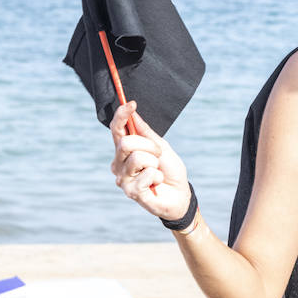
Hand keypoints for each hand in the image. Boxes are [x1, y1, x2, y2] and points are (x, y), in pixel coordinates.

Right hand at [109, 102, 190, 218]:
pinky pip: (147, 174)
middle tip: (159, 154)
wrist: (180, 194)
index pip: (117, 130)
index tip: (131, 103)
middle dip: (149, 145)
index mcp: (124, 151)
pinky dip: (158, 176)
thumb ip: (146, 133)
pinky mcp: (131, 192)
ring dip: (155, 162)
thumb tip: (134, 114)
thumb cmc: (169, 170)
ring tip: (158, 171)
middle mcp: (118, 164)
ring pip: (137, 158)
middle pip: (126, 142)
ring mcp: (123, 179)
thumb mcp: (162, 147)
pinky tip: (157, 184)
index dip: (122, 116)